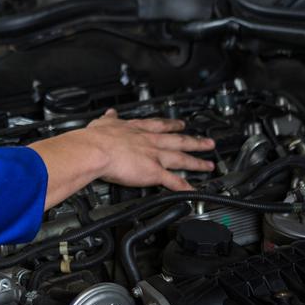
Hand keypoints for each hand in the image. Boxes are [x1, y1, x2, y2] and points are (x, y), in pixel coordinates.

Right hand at [86, 109, 214, 190]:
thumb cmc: (96, 138)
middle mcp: (149, 140)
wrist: (96, 149)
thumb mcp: (103, 122)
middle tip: (207, 142)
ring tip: (208, 165)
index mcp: (136, 129)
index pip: (159, 125)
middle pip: (178, 141)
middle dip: (194, 142)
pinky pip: (173, 181)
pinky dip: (185, 187)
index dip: (171, 125)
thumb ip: (109, 119)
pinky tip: (194, 191)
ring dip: (196, 162)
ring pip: (181, 159)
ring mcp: (154, 156)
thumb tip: (109, 113)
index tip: (180, 123)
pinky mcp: (153, 171)